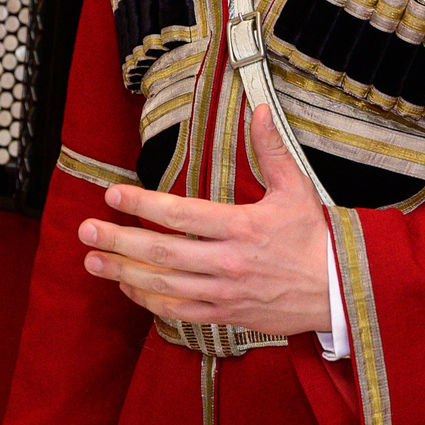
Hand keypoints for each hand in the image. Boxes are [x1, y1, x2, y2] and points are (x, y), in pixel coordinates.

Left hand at [79, 104, 332, 337]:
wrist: (339, 292)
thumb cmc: (315, 239)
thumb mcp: (296, 189)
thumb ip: (271, 150)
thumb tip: (259, 109)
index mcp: (242, 227)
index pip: (181, 215)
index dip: (142, 204)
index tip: (112, 194)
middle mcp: (227, 262)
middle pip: (161, 252)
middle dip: (117, 240)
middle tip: (85, 231)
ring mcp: (224, 293)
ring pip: (162, 286)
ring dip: (123, 273)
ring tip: (92, 262)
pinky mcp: (225, 315)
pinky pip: (178, 312)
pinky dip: (149, 302)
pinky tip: (129, 288)